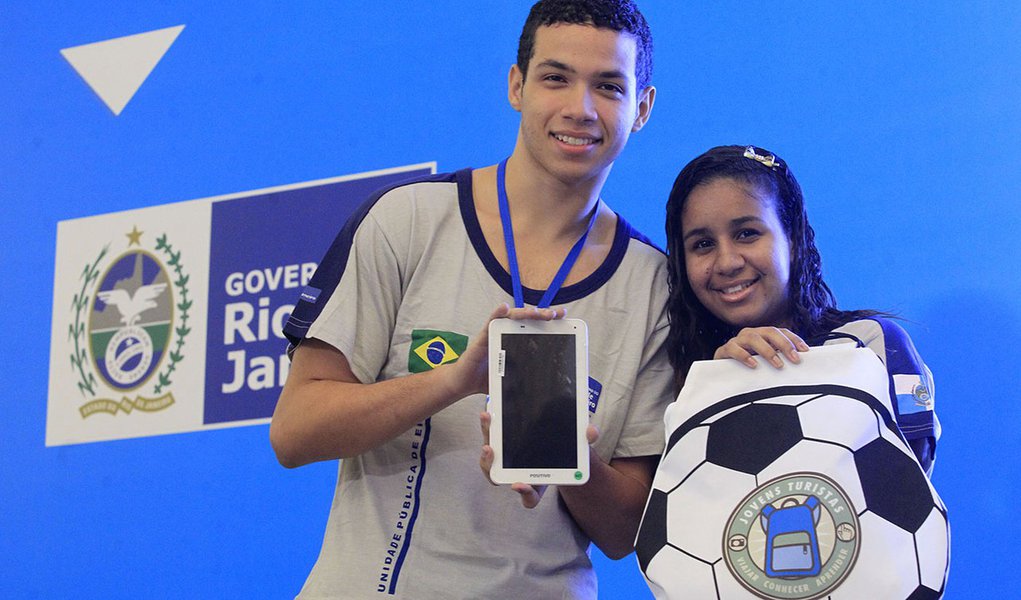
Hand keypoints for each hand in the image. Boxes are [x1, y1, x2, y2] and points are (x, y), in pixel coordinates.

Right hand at [450, 303, 566, 397]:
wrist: (465, 383)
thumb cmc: (489, 379)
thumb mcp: (515, 381)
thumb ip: (528, 380)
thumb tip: (551, 391)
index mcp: (517, 342)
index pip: (536, 327)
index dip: (549, 321)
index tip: (563, 317)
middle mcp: (507, 333)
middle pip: (527, 320)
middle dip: (542, 315)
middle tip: (554, 315)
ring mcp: (495, 332)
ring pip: (512, 317)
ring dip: (525, 313)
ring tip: (535, 312)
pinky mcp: (482, 337)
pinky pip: (490, 322)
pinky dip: (496, 313)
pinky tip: (504, 308)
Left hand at [479, 411, 598, 508]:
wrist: (556, 447)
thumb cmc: (566, 453)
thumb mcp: (577, 449)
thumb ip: (585, 442)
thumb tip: (592, 431)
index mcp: (537, 485)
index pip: (529, 496)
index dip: (524, 492)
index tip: (519, 484)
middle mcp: (517, 475)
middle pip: (497, 475)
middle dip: (490, 464)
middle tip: (490, 450)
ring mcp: (505, 461)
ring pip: (489, 456)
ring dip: (486, 438)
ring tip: (487, 419)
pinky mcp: (500, 445)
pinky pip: (490, 438)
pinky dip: (488, 426)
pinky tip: (488, 411)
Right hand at [714, 327, 808, 368]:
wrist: (721, 374)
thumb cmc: (747, 368)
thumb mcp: (766, 363)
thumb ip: (779, 359)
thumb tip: (800, 363)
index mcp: (763, 335)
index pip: (781, 331)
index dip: (794, 339)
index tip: (805, 351)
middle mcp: (751, 334)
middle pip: (769, 331)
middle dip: (784, 344)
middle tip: (794, 359)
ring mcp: (737, 340)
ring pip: (753, 337)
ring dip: (767, 350)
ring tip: (778, 364)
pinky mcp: (724, 350)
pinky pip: (734, 348)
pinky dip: (744, 355)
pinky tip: (754, 364)